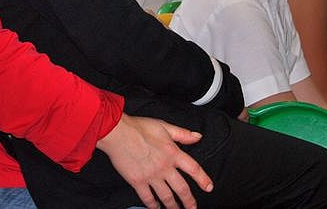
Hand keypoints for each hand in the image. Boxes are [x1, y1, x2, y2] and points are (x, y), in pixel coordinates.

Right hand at [96, 113, 212, 208]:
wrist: (117, 133)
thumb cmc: (138, 127)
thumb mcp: (164, 126)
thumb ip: (182, 133)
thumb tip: (197, 136)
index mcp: (172, 153)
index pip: (193, 169)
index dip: (203, 179)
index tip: (209, 187)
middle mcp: (164, 167)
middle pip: (182, 188)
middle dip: (189, 201)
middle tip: (192, 208)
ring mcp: (151, 176)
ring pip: (166, 196)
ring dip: (173, 206)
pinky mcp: (137, 182)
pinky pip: (148, 198)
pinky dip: (153, 205)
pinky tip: (156, 207)